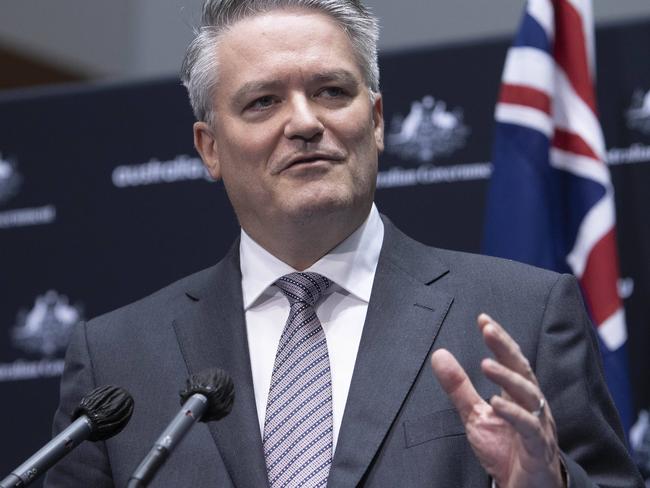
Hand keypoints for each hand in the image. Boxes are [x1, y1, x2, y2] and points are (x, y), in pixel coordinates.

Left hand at [430, 314, 563, 487]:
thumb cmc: (506, 452)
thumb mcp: (475, 415)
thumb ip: (459, 386)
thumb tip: (440, 355)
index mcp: (519, 395)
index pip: (511, 361)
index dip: (499, 340)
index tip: (483, 320)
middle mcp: (532, 405)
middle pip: (522, 370)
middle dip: (505, 348)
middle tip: (488, 329)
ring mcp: (538, 425)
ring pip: (529, 395)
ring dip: (507, 378)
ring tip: (485, 364)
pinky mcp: (537, 448)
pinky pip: (529, 427)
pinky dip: (513, 413)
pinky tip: (496, 403)